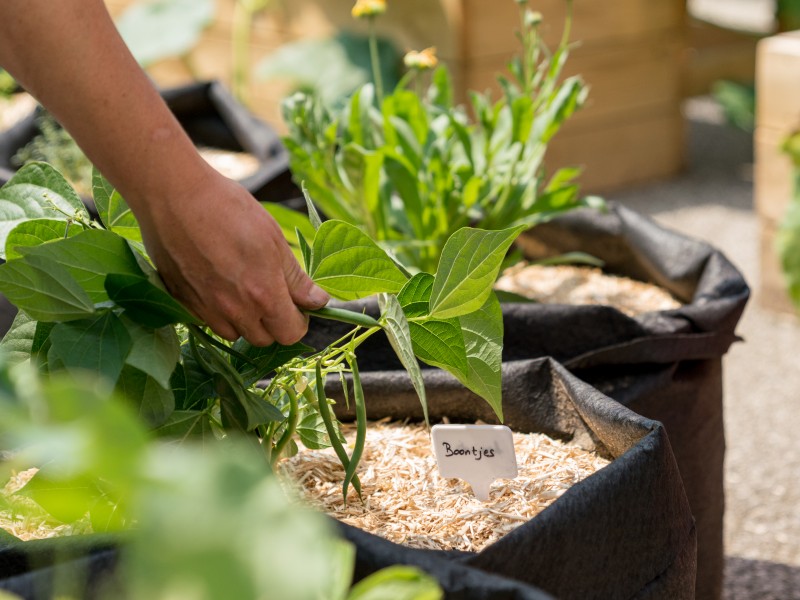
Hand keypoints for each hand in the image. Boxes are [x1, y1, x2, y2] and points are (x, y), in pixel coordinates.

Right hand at [138, 169, 329, 345]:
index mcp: (263, 295)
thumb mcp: (274, 239)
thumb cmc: (229, 209)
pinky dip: (218, 310)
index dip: (298, 321)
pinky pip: (208, 321)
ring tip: (241, 285)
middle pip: (263, 339)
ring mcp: (205, 309)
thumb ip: (296, 279)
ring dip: (244, 319)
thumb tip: (319, 302)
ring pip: (234, 333)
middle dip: (273, 321)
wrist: (173, 195)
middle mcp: (234, 311)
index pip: (290, 334)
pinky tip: (216, 281)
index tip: (296, 304)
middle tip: (270, 291)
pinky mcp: (181, 302)